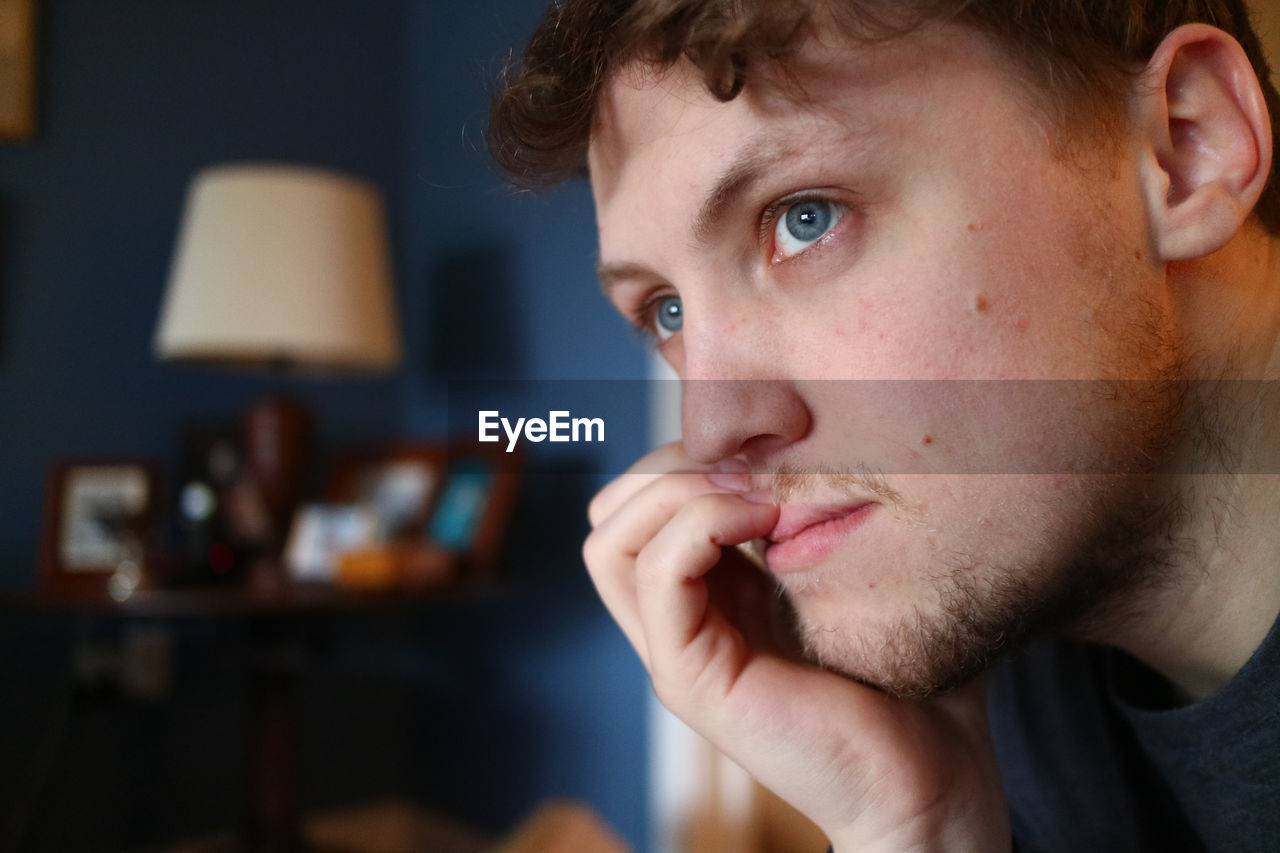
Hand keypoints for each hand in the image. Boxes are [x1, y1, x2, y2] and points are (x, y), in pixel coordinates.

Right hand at [584, 441, 1009, 851]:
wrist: (930, 783)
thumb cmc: (913, 683)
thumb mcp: (863, 579)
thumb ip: (838, 518)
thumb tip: (848, 441)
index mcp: (711, 596)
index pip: (640, 503)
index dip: (683, 456)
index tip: (763, 450)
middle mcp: (681, 622)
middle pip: (610, 516)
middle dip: (667, 465)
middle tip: (749, 466)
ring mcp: (676, 653)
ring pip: (610, 541)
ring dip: (678, 490)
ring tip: (756, 493)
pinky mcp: (691, 679)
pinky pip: (657, 575)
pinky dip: (699, 524)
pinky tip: (763, 517)